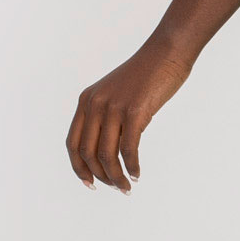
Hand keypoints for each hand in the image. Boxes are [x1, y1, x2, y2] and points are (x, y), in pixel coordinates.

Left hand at [66, 38, 193, 191]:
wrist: (166, 53)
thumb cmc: (146, 74)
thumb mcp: (116, 94)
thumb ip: (107, 115)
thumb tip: (109, 147)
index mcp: (87, 101)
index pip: (73, 143)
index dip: (78, 167)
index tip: (90, 183)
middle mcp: (95, 104)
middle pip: (87, 153)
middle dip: (100, 176)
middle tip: (116, 187)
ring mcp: (114, 108)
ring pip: (107, 154)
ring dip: (116, 176)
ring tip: (126, 186)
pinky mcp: (135, 112)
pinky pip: (128, 149)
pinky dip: (132, 166)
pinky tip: (137, 173)